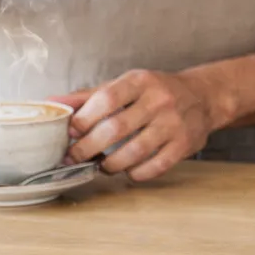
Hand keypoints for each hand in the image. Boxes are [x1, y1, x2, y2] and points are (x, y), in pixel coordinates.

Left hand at [56, 69, 233, 181]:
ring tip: (102, 166)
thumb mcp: (124, 85)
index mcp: (139, 81)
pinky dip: (136, 173)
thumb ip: (88, 97)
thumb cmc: (154, 92)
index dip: (84, 119)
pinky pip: (155, 166)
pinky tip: (128, 170)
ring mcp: (174, 123)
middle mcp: (159, 100)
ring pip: (134, 152)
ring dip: (111, 164)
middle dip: (88, 148)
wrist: (203, 97)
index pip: (106, 98)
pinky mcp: (185, 144)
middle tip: (75, 158)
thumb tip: (51, 103)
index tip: (70, 133)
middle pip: (116, 129)